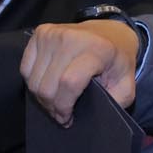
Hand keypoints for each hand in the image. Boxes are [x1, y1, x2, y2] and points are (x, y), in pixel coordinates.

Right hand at [17, 20, 138, 124]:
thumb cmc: (116, 61)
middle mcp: (71, 38)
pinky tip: (48, 85)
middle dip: (52, 107)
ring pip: (33, 80)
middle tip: (61, 114)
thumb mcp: (126, 84)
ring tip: (56, 101)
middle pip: (48, 85)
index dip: (64, 107)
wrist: (110, 33)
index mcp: (96, 49)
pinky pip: (25, 68)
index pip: (68, 83)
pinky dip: (33, 82)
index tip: (68, 119)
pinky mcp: (41, 33)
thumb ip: (115, 102)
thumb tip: (94, 116)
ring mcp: (53, 33)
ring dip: (42, 98)